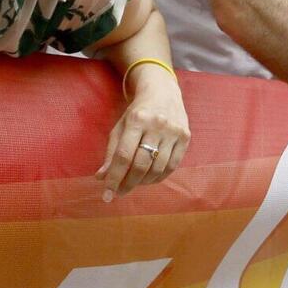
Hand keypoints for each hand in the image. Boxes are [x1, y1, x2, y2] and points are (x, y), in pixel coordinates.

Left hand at [97, 65, 191, 197]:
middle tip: (120, 192)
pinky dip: (159, 177)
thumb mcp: (120, 127)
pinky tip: (149, 178)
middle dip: (128, 184)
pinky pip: (172, 166)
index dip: (114, 178)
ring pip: (157, 168)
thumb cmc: (137, 112)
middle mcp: (157, 125)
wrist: (163, 91)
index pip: (123, 155)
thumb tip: (102, 177)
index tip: (107, 195)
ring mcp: (173, 131)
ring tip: (134, 184)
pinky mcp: (186, 136)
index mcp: (136, 120)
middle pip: (141, 164)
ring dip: (143, 182)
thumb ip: (111, 152)